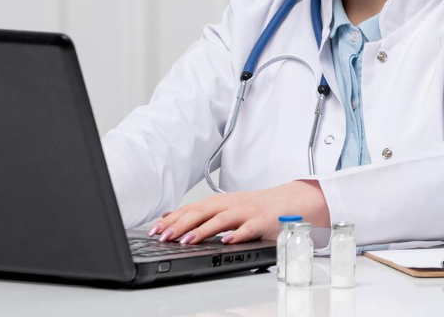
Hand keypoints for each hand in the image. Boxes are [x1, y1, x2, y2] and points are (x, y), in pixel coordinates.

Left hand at [148, 179, 328, 244]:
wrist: (289, 201)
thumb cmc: (254, 207)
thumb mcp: (223, 206)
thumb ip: (198, 212)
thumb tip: (168, 216)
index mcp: (219, 202)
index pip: (191, 209)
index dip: (172, 219)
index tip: (155, 230)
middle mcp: (230, 205)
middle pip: (202, 212)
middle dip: (181, 224)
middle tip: (164, 237)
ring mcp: (247, 213)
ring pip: (222, 220)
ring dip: (203, 229)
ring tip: (187, 240)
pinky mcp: (262, 223)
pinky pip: (248, 229)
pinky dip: (237, 235)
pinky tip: (227, 242)